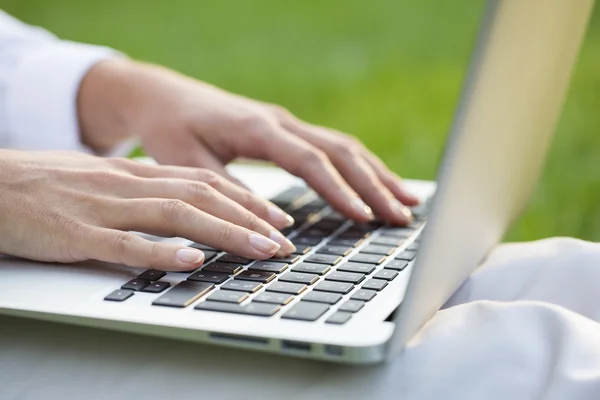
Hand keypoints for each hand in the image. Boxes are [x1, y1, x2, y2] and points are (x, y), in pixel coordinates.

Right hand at [0, 150, 295, 270]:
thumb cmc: (47, 188)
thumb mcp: (105, 184)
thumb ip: (145, 195)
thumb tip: (187, 216)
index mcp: (136, 174)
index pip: (205, 181)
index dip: (246, 200)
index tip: (279, 218)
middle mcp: (127, 186)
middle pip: (202, 196)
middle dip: (250, 219)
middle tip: (286, 241)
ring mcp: (103, 208)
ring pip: (175, 216)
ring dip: (224, 233)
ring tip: (261, 250)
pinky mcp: (75, 234)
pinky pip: (125, 244)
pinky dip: (162, 253)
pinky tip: (192, 262)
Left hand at [78, 59, 419, 224]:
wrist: (161, 96)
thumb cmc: (171, 129)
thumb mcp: (190, 165)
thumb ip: (233, 194)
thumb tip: (277, 226)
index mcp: (258, 129)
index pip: (311, 161)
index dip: (340, 191)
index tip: (365, 219)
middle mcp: (280, 121)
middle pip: (341, 151)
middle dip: (375, 185)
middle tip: (404, 216)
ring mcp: (287, 122)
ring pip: (344, 145)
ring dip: (377, 174)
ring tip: (408, 202)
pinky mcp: (287, 129)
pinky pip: (332, 146)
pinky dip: (360, 167)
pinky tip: (377, 183)